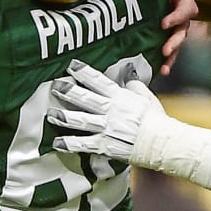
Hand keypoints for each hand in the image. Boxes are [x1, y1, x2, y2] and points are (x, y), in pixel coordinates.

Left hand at [48, 60, 164, 160]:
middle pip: (84, 98)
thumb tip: (128, 75)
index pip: (97, 80)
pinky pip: (83, 144)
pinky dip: (69, 144)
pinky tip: (57, 142)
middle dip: (67, 91)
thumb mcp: (146, 95)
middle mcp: (109, 110)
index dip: (83, 72)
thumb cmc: (156, 118)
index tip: (71, 66)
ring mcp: (104, 128)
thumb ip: (134, 84)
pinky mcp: (104, 145)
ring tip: (51, 113)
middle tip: (55, 86)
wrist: (160, 142)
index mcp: (118, 96)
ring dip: (63, 116)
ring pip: (79, 120)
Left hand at [159, 0, 196, 75]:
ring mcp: (179, 20)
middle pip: (186, 14)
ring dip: (174, 45)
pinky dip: (169, 59)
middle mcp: (184, 3)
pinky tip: (163, 68)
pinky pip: (173, 47)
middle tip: (165, 28)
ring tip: (165, 55)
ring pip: (180, 34)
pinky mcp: (172, 33)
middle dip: (176, 24)